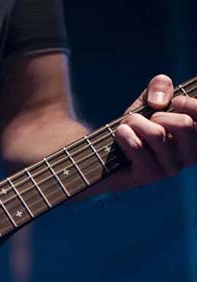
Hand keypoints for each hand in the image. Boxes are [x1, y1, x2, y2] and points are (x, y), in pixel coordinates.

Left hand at [113, 74, 196, 189]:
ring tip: (128, 127)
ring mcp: (169, 169)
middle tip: (148, 120)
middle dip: (159, 114)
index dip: (193, 105)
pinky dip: (124, 134)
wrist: (111, 153)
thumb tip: (159, 101)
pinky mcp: (148, 176)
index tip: (175, 101)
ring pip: (157, 134)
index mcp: (196, 139)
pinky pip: (137, 146)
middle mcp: (188, 157)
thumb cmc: (136, 126)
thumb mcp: (150, 100)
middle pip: (184, 125)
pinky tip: (122, 135)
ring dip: (136, 122)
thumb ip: (160, 87)